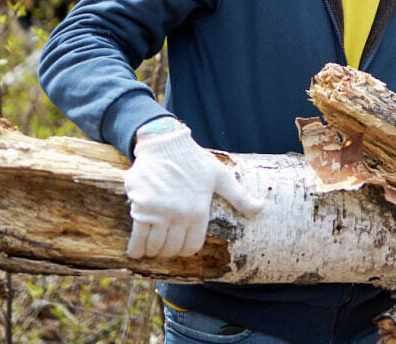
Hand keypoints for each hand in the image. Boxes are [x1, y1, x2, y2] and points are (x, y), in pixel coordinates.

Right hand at [124, 125, 263, 258]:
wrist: (164, 144)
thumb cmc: (193, 160)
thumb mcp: (219, 176)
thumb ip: (239, 196)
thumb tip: (260, 208)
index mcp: (199, 210)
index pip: (192, 246)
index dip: (185, 249)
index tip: (179, 247)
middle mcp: (179, 214)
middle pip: (172, 248)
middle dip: (168, 251)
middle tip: (164, 247)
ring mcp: (159, 212)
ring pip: (155, 245)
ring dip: (152, 251)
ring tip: (151, 249)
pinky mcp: (141, 207)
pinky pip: (138, 236)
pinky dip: (136, 248)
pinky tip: (135, 251)